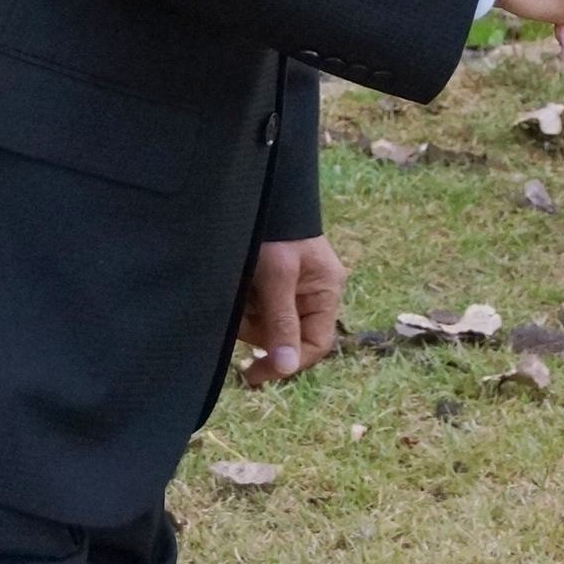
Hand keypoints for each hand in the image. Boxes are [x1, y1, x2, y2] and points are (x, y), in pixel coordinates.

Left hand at [239, 234, 346, 385]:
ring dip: (246, 315)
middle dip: (257, 330)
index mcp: (326, 291)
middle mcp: (311, 294)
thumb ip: (282, 321)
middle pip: (285, 336)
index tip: (252, 373)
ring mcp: (290, 288)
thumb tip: (287, 368)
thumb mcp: (277, 275)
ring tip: (238, 288)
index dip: (286, 362)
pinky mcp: (270, 282)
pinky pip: (256, 308)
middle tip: (237, 311)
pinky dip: (243, 302)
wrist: (259, 190)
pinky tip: (238, 284)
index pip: (314, 344)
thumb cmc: (274, 229)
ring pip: (266, 324)